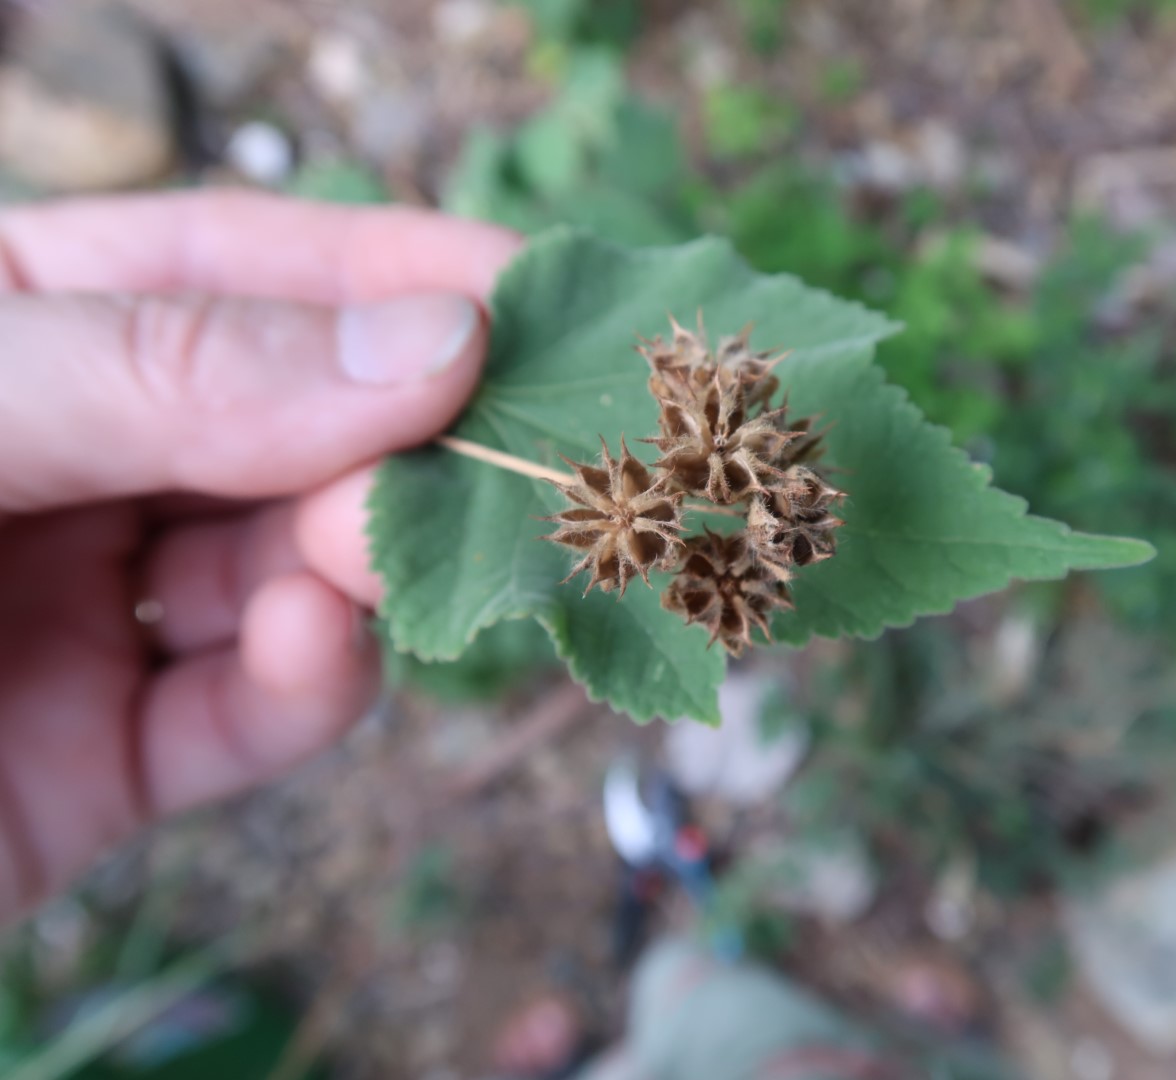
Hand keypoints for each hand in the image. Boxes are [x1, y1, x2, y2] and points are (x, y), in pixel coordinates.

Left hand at [0, 191, 520, 921]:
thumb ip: (172, 368)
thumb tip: (429, 342)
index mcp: (8, 332)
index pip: (237, 272)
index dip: (393, 276)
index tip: (536, 297)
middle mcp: (58, 464)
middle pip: (289, 431)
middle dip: (403, 440)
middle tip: (525, 454)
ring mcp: (78, 615)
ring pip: (285, 574)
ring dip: (359, 566)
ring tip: (390, 563)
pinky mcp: (95, 762)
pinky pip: (236, 715)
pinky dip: (298, 688)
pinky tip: (307, 656)